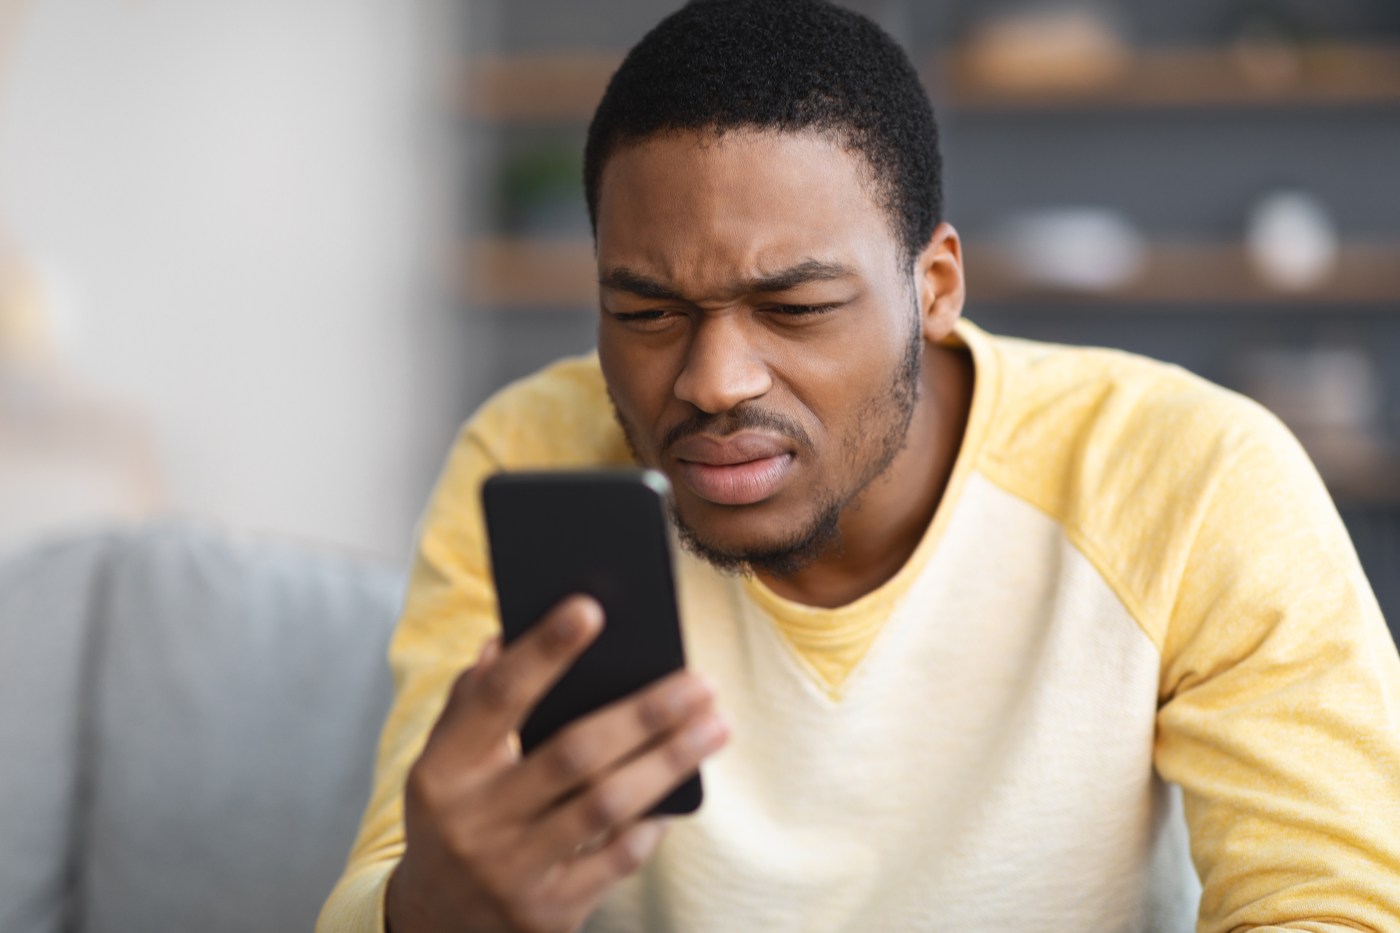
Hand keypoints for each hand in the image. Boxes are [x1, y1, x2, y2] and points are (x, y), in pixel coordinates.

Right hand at [385, 595, 728, 932]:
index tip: (590, 608)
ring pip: (605, 804)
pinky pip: (614, 859)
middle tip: (701, 682)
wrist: (434, 925)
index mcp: (443, 768)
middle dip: (646, 713)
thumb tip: (504, 637)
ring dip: (670, 760)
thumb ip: (472, 701)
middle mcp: (473, 820)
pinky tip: (682, 790)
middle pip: (573, 752)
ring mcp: (509, 870)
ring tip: (716, 726)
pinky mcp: (545, 913)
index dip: (542, 650)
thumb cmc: (455, 818)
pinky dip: (652, 822)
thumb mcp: (443, 763)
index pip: (498, 696)